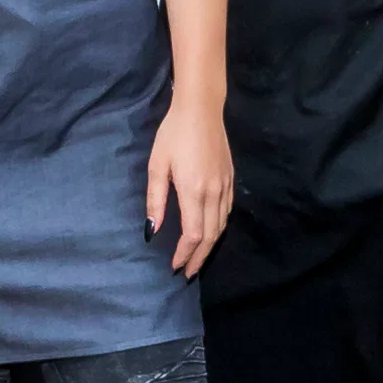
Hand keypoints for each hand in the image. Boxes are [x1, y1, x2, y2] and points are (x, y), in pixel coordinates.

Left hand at [146, 92, 233, 276]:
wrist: (201, 109)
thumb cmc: (173, 134)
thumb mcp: (157, 165)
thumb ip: (156, 199)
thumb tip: (152, 229)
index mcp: (193, 191)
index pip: (193, 234)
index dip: (185, 253)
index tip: (175, 266)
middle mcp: (213, 192)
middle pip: (211, 235)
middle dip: (199, 257)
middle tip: (188, 272)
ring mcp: (225, 186)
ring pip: (222, 225)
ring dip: (211, 246)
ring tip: (199, 258)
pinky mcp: (230, 178)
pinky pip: (227, 211)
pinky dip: (219, 227)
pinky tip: (211, 231)